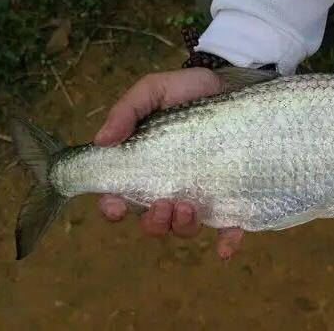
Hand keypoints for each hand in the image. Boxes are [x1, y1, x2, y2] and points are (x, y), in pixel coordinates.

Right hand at [95, 68, 243, 258]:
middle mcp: (170, 187)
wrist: (232, 86)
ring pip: (185, 228)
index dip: (113, 208)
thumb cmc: (188, 91)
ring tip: (190, 206)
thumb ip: (127, 110)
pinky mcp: (230, 197)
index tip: (116, 205)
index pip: (121, 197)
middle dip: (154, 222)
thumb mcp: (153, 90)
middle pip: (153, 222)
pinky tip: (226, 248)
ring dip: (183, 227)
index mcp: (146, 167)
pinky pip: (228, 228)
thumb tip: (101, 141)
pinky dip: (226, 243)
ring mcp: (201, 195)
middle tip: (165, 203)